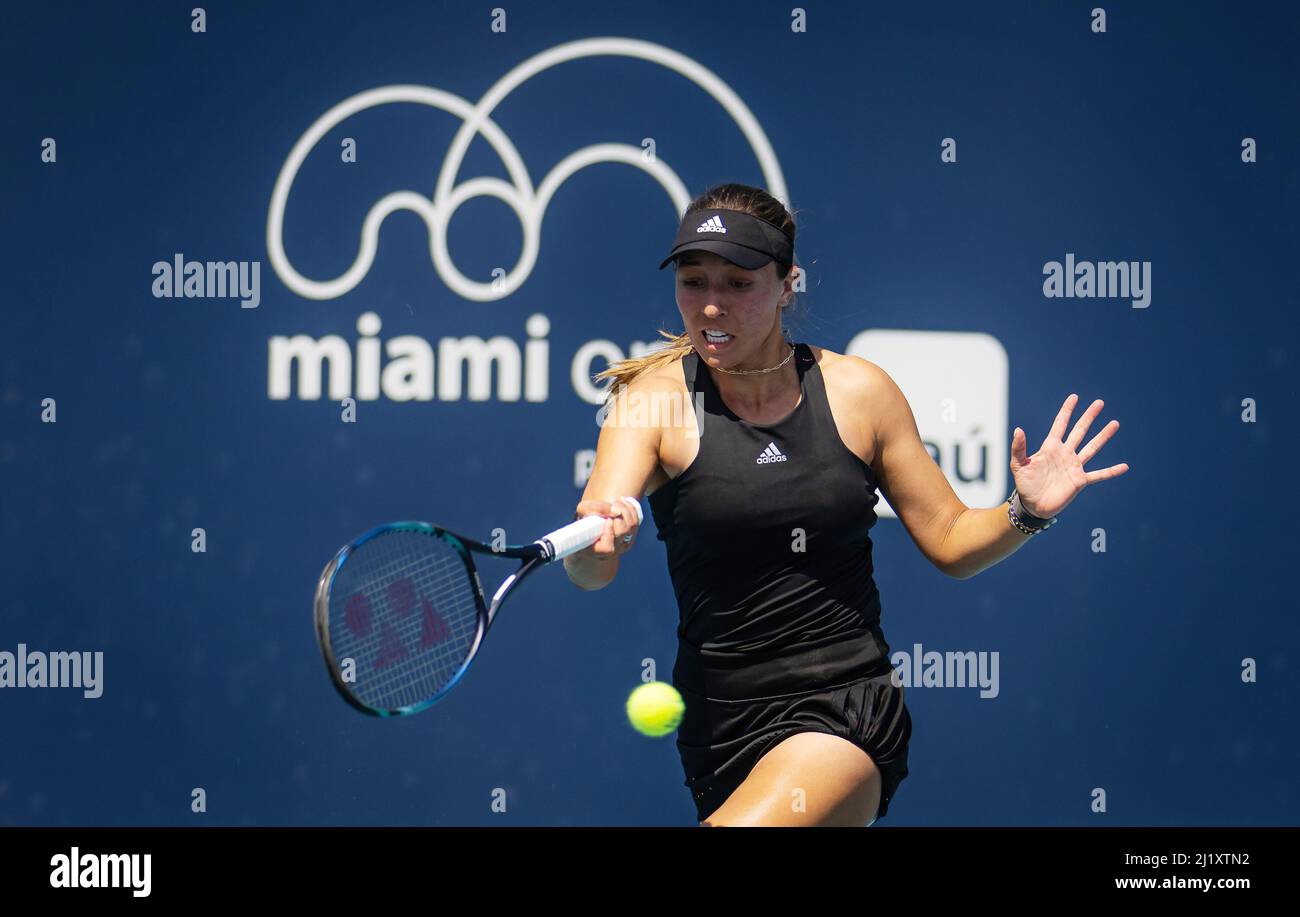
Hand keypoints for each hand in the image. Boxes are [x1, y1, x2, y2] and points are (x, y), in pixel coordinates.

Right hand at [572, 496, 640, 559]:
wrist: (592, 524)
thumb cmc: (584, 519)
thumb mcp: (583, 510)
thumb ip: (597, 509)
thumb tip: (616, 511)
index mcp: (595, 550)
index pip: (607, 548)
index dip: (609, 533)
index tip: (607, 520)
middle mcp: (611, 552)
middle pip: (622, 532)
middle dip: (619, 512)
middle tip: (611, 501)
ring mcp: (622, 545)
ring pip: (631, 526)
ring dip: (625, 508)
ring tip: (615, 500)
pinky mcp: (631, 537)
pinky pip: (636, 522)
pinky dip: (631, 509)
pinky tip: (623, 501)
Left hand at [1011, 394, 1128, 518]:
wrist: (1033, 506)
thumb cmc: (1025, 485)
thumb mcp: (1018, 465)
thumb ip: (1018, 448)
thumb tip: (1018, 429)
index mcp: (1050, 447)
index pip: (1060, 424)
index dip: (1067, 411)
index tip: (1074, 397)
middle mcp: (1065, 453)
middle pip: (1079, 431)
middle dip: (1089, 417)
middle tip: (1099, 402)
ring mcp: (1074, 466)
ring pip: (1092, 448)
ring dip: (1103, 436)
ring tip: (1114, 424)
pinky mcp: (1080, 481)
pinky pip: (1099, 475)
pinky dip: (1111, 471)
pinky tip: (1124, 466)